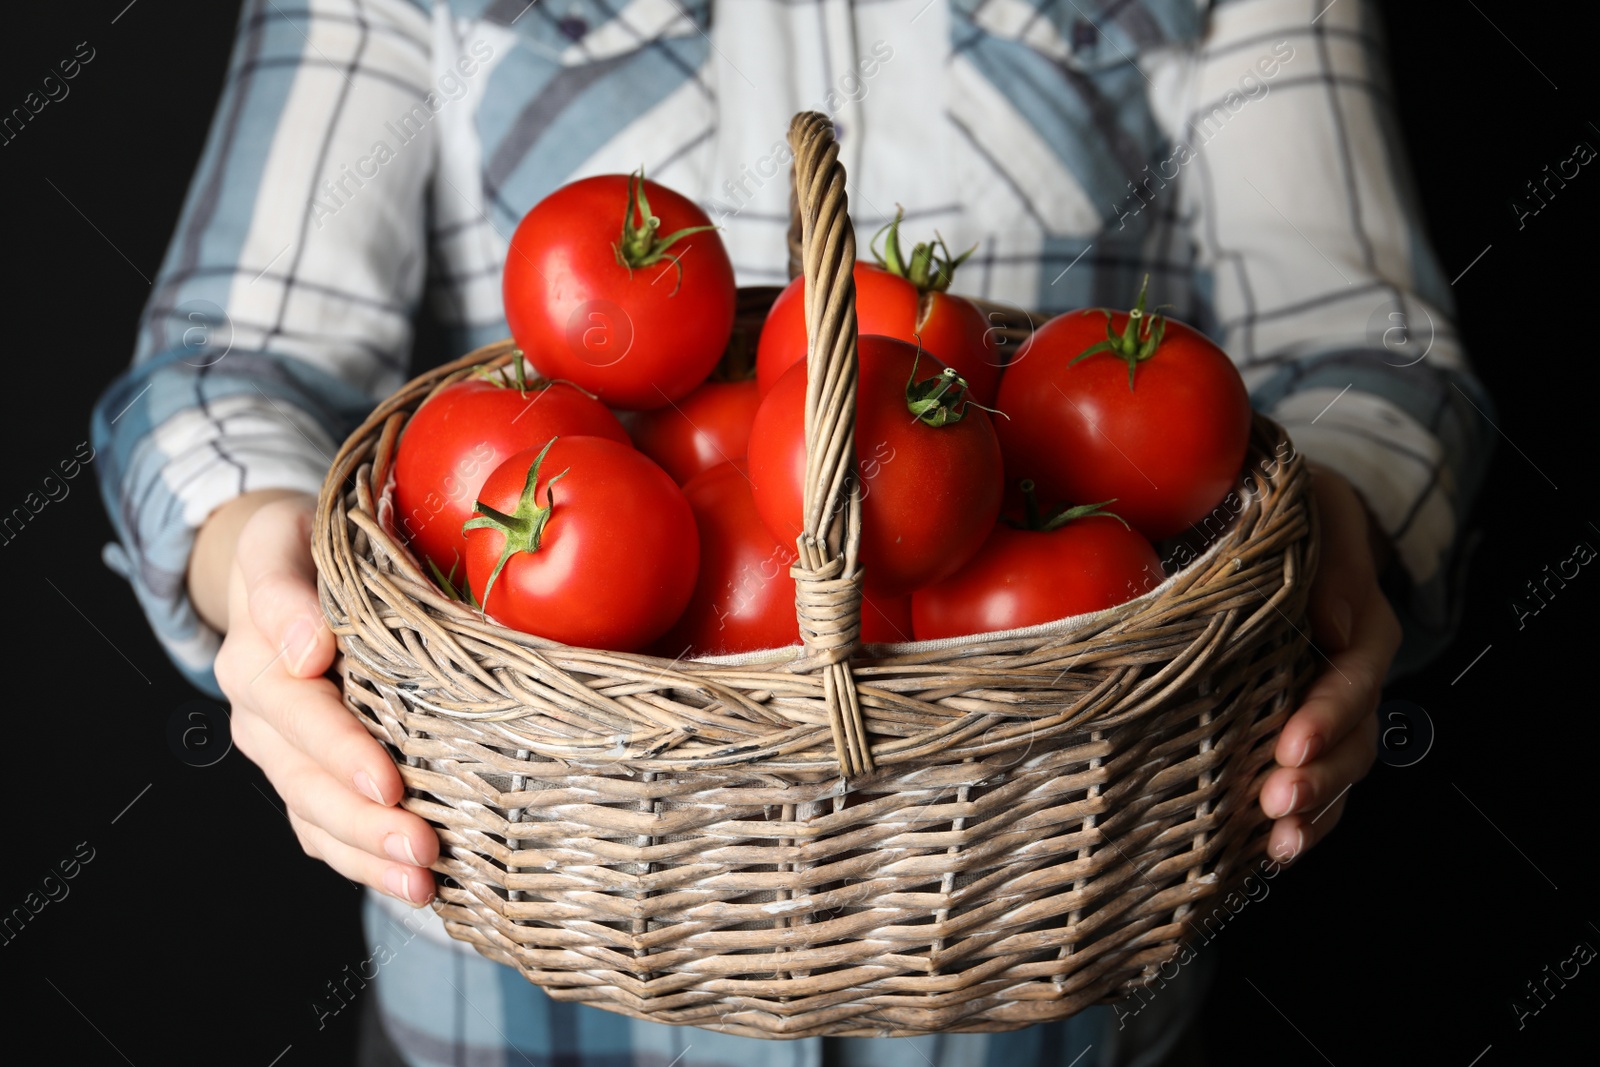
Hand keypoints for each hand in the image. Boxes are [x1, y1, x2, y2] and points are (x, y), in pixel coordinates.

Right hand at [200, 491, 438, 904]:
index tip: (386, 782)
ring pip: (314, 816)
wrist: (283, 569)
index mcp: (257, 655)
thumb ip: (285, 588)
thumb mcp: (284, 540)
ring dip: (366, 856)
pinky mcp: (304, 775)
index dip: (340, 749)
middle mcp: (261, 712)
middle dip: (363, 822)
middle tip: (422, 849)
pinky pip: (323, 830)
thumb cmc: (303, 547)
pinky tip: (411, 887)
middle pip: (306, 779)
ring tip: (422, 883)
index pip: (298, 710)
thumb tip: (307, 647)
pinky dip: (362, 862)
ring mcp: (281, 752)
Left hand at [1258, 463, 1400, 863]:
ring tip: (1277, 843)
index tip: (1291, 744)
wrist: (1285, 521)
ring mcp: (1327, 705)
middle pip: (1353, 739)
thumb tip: (1329, 624)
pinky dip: (1300, 818)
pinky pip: (1312, 778)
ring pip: (1337, 770)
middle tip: (1277, 802)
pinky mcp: (1297, 725)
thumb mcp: (1319, 506)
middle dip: (1319, 777)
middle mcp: (1350, 673)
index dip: (1327, 716)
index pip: (1354, 677)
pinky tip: (1267, 850)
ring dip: (1312, 811)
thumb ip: (1332, 559)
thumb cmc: (1296, 506)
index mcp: (1361, 623)